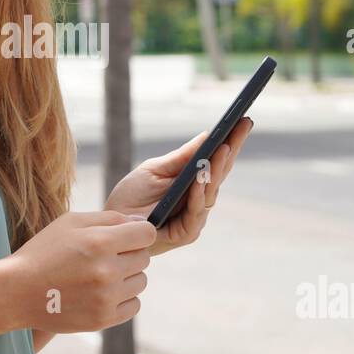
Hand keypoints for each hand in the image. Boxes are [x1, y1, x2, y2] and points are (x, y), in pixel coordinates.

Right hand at [6, 211, 155, 333]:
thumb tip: (141, 222)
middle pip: (144, 258)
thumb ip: (110, 218)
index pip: (147, 234)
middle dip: (129, 254)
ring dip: (127, 277)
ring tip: (99, 276)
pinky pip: (134, 306)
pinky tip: (101, 293)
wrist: (16, 291)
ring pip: (141, 282)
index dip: (137, 233)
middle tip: (103, 257)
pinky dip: (123, 299)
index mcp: (101, 241)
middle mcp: (107, 270)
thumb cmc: (44, 251)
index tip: (125, 237)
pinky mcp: (103, 319)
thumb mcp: (71, 222)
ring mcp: (106, 297)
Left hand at [104, 116, 253, 256]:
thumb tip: (208, 135)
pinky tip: (200, 177)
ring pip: (211, 192)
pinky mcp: (185, 234)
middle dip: (232, 149)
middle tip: (241, 126)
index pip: (217, 161)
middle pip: (220, 174)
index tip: (243, 120)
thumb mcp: (155, 169)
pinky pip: (195, 213)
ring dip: (217, 169)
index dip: (232, 141)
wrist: (110, 224)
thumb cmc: (131, 197)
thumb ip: (181, 158)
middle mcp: (198, 201)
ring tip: (223, 147)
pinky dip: (198, 194)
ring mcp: (194, 218)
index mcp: (194, 184)